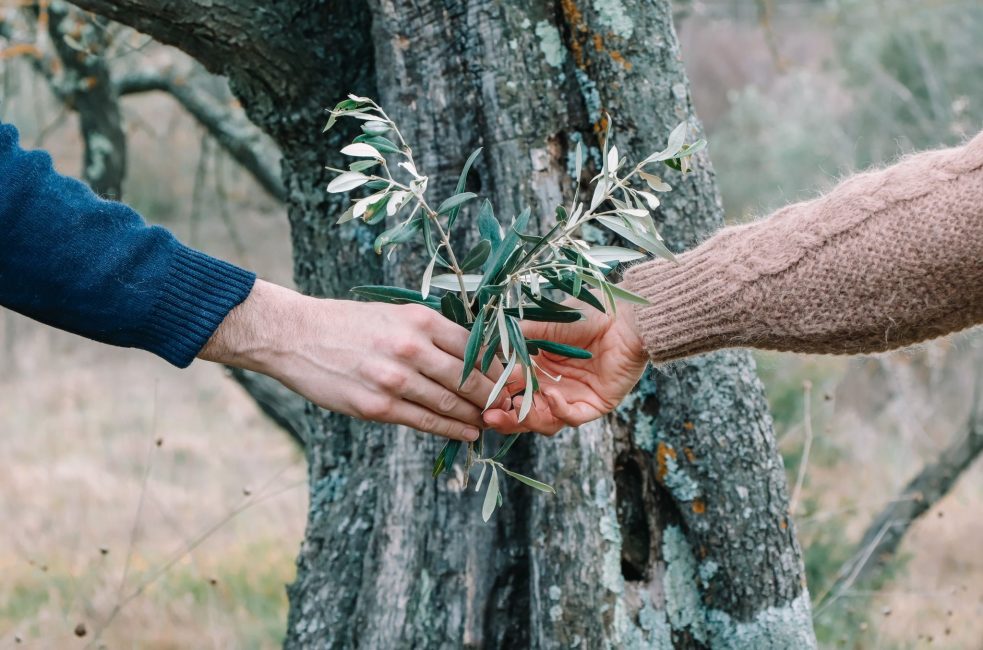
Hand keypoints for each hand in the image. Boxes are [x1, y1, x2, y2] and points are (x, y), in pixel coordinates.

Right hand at [199, 280, 507, 440]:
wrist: (296, 336)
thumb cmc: (349, 324)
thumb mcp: (395, 314)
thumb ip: (433, 332)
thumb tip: (474, 351)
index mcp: (420, 320)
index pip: (475, 348)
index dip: (502, 367)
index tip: (519, 378)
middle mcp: (411, 348)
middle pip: (469, 379)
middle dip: (497, 396)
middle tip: (515, 406)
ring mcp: (394, 380)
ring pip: (450, 405)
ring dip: (477, 417)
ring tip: (493, 422)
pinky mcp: (376, 406)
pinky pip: (424, 423)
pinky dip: (451, 431)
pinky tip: (468, 434)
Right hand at [483, 298, 647, 434]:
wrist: (624, 318)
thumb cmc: (587, 315)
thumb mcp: (544, 324)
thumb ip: (516, 339)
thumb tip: (486, 349)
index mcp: (538, 367)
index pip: (511, 388)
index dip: (494, 394)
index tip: (478, 393)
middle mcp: (552, 386)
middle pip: (524, 412)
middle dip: (505, 417)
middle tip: (489, 416)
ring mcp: (572, 398)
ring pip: (544, 421)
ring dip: (527, 418)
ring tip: (516, 408)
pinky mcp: (593, 405)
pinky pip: (571, 417)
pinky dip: (558, 409)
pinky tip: (550, 394)